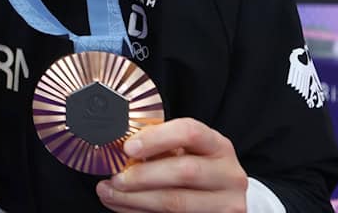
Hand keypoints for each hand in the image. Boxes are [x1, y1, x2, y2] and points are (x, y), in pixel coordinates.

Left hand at [96, 117, 247, 212]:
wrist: (222, 198)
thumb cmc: (198, 167)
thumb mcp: (186, 151)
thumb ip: (160, 146)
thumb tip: (121, 150)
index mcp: (218, 145)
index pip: (189, 132)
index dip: (156, 138)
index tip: (128, 147)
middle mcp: (228, 174)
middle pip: (184, 172)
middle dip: (142, 175)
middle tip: (115, 177)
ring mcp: (226, 203)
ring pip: (177, 202)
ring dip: (135, 199)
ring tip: (110, 193)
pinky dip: (140, 212)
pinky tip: (124, 206)